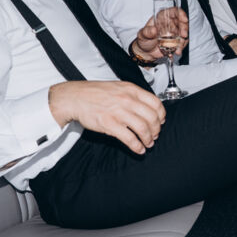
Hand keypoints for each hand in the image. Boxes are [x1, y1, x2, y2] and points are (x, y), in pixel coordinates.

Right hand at [48, 80, 165, 154]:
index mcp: (131, 90)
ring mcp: (119, 112)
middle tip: (155, 135)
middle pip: (152, 118)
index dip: (161, 115)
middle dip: (156, 130)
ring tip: (148, 143)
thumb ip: (133, 95)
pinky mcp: (110, 124)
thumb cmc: (94, 93)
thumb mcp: (118, 87)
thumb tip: (147, 107)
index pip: (156, 103)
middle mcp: (127, 100)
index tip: (161, 122)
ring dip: (148, 139)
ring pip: (143, 129)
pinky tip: (139, 149)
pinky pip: (129, 138)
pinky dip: (137, 146)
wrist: (75, 97)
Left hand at [134, 11, 188, 57]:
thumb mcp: (143, 34)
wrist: (146, 52)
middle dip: (184, 28)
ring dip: (182, 41)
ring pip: (183, 33)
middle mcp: (170, 24)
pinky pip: (182, 43)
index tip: (184, 19)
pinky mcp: (176, 42)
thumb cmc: (144, 40)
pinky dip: (180, 47)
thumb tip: (154, 29)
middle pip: (181, 22)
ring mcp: (174, 33)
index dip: (181, 14)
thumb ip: (147, 31)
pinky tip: (176, 51)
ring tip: (177, 49)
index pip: (173, 12)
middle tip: (183, 35)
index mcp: (162, 18)